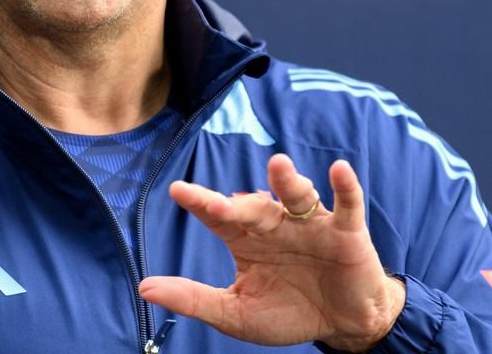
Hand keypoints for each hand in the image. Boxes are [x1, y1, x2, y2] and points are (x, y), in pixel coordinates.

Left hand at [138, 154, 405, 351]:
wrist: (342, 325)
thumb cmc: (288, 313)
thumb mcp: (236, 313)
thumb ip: (194, 299)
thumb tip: (144, 289)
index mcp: (247, 240)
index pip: (218, 216)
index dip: (200, 202)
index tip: (177, 190)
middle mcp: (276, 224)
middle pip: (254, 207)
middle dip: (238, 205)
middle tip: (220, 206)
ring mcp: (311, 224)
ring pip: (297, 195)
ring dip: (288, 180)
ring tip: (279, 166)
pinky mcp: (347, 231)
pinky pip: (347, 204)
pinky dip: (344, 186)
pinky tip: (338, 170)